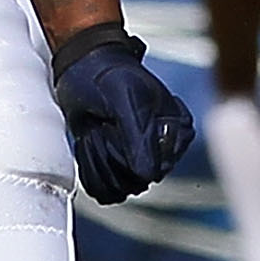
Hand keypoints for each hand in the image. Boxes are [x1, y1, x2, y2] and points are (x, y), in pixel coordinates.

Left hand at [51, 26, 195, 204]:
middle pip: (135, 182)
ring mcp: (140, 163)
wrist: (81, 68)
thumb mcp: (124, 97)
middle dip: (109, 153)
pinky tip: (89, 142)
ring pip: (117, 190)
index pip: (154, 168)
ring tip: (96, 129)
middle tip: (103, 122)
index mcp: (177, 132)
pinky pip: (103, 192)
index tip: (115, 122)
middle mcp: (163, 152)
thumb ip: (138, 135)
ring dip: (97, 159)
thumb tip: (148, 175)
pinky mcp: (118, 171)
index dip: (127, 150)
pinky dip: (89, 168)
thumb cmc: (107, 75)